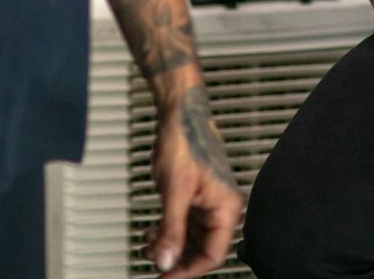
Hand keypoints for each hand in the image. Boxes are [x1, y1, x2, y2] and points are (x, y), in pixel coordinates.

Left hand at [143, 86, 243, 276]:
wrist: (179, 112)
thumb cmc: (184, 140)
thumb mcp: (174, 191)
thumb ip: (171, 230)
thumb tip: (166, 261)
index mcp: (226, 207)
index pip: (212, 255)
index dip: (188, 271)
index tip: (165, 277)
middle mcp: (220, 207)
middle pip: (202, 250)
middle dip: (176, 258)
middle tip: (153, 262)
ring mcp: (207, 202)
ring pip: (191, 239)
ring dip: (169, 245)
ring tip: (148, 245)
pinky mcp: (195, 196)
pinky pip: (184, 224)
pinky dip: (167, 231)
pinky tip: (152, 231)